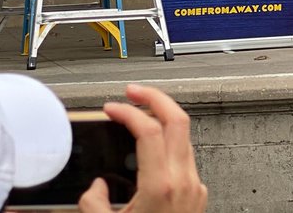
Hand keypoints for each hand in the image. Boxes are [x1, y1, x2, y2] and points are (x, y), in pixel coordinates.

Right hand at [77, 84, 207, 212]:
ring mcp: (195, 187)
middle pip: (179, 120)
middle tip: (134, 91)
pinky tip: (150, 151)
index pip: (150, 130)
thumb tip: (96, 188)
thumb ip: (94, 203)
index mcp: (163, 186)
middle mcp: (185, 181)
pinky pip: (185, 159)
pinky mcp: (198, 195)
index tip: (112, 106)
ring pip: (184, 137)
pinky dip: (168, 145)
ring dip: (163, 121)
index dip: (129, 111)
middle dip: (156, 98)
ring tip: (140, 116)